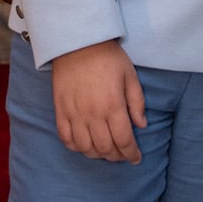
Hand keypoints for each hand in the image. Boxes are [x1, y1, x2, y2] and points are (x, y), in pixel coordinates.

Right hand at [52, 40, 146, 161]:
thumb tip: (141, 125)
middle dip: (117, 156)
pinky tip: (84, 144)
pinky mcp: (60, 111)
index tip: (136, 158)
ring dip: (97, 154)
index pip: (124, 140)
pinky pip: (66, 139)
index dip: (131, 153)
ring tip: (105, 151)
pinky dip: (76, 147)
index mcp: (113, 105)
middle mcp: (93, 114)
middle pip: (105, 148)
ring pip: (86, 148)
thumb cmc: (108, 57)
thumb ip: (137, 101)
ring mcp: (74, 114)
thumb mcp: (129, 75)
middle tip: (122, 154)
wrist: (78, 42)